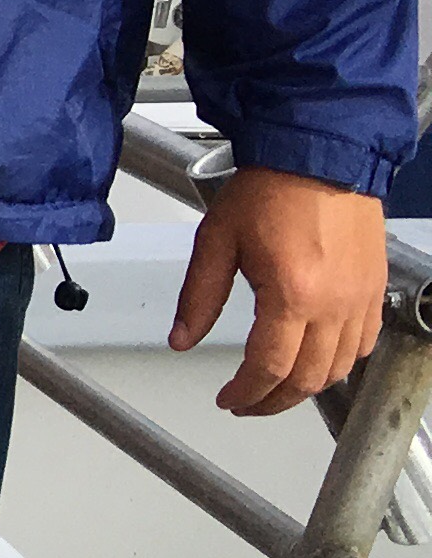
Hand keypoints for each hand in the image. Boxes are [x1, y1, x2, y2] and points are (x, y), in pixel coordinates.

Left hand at [174, 165, 391, 413]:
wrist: (317, 155)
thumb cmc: (269, 189)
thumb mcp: (216, 241)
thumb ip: (199, 297)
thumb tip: (182, 339)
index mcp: (292, 294)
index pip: (269, 367)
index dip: (246, 393)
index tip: (228, 399)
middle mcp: (335, 303)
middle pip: (308, 378)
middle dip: (273, 400)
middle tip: (247, 402)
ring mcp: (361, 298)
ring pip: (340, 367)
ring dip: (307, 387)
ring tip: (276, 387)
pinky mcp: (375, 288)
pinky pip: (364, 342)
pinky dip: (341, 362)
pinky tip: (318, 361)